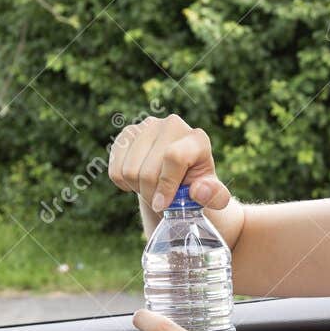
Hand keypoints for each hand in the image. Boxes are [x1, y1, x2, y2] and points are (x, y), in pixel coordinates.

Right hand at [109, 114, 232, 212]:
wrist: (176, 178)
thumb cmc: (195, 186)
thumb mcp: (211, 195)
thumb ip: (214, 196)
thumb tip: (199, 191)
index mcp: (197, 139)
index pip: (174, 157)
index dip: (166, 186)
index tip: (163, 205)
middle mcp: (172, 125)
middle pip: (148, 170)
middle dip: (151, 194)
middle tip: (160, 201)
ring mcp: (147, 126)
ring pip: (129, 170)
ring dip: (138, 189)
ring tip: (152, 188)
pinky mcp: (127, 134)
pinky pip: (115, 167)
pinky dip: (123, 183)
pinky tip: (137, 181)